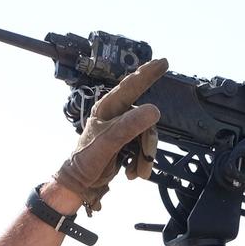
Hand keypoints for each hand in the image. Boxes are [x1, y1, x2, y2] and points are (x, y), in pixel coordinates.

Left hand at [53, 57, 167, 211]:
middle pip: (146, 119)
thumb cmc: (87, 159)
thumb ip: (129, 125)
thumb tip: (153, 110)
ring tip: (136, 171)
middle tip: (146, 158)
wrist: (80, 182)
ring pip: (147, 136)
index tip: (164, 62)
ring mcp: (121, 129)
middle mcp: (115, 115)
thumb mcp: (109, 142)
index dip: (148, 73)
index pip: (131, 85)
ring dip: (145, 156)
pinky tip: (132, 171)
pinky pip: (143, 147)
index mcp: (108, 108)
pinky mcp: (125, 142)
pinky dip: (141, 161)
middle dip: (148, 142)